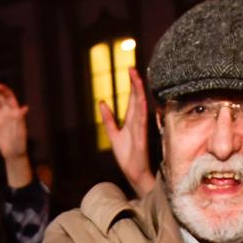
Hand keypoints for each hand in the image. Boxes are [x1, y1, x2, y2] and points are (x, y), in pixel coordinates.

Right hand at [0, 76, 32, 187]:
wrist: (13, 154)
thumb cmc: (20, 142)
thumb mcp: (22, 129)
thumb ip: (21, 118)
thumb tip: (24, 108)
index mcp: (15, 111)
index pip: (9, 96)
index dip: (3, 89)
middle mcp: (7, 112)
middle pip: (0, 96)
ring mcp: (0, 117)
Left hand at [102, 68, 155, 197]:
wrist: (135, 174)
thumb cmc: (127, 156)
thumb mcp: (113, 134)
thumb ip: (108, 119)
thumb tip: (101, 102)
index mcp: (132, 121)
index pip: (133, 99)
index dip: (132, 84)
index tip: (131, 70)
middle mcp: (138, 123)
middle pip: (137, 99)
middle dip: (136, 84)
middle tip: (133, 68)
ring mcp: (140, 131)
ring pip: (140, 108)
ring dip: (139, 94)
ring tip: (137, 79)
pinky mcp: (141, 140)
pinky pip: (141, 123)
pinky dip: (141, 112)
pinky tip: (141, 101)